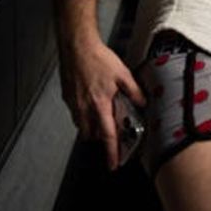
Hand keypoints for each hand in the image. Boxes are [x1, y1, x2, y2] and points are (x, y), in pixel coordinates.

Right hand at [59, 35, 145, 169]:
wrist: (76, 46)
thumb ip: (134, 91)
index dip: (111, 151)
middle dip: (100, 139)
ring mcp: (73, 103)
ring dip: (92, 127)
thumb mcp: (123, 74)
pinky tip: (92, 104)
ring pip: (82, 126)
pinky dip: (84, 115)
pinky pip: (76, 114)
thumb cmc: (98, 58)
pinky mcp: (67, 97)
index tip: (113, 164)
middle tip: (111, 135)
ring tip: (102, 118)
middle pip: (91, 135)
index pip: (107, 134)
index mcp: (99, 104)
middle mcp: (84, 107)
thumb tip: (143, 102)